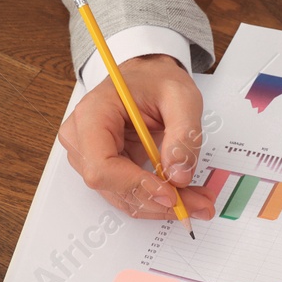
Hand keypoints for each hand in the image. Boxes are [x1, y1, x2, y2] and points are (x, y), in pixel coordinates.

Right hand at [59, 54, 217, 220]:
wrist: (146, 76)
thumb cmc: (155, 80)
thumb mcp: (181, 97)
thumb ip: (183, 134)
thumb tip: (178, 176)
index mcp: (92, 114)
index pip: (101, 166)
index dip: (135, 185)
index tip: (170, 193)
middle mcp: (82, 139)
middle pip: (114, 188)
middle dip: (158, 200)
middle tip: (199, 202)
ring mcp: (89, 157)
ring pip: (124, 198)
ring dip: (161, 205)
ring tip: (198, 199)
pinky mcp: (105, 169)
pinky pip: (129, 195)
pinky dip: (157, 199)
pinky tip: (184, 196)